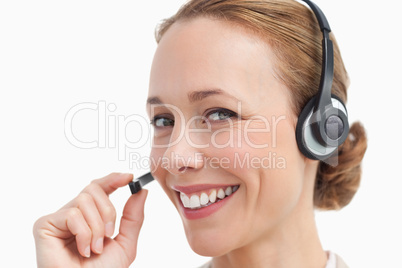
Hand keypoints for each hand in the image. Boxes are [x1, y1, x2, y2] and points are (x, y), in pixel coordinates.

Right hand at [33, 173, 147, 267]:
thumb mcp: (125, 243)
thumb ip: (133, 217)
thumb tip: (141, 192)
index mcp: (91, 216)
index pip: (100, 188)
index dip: (113, 179)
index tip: (128, 177)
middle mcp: (74, 214)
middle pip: (93, 188)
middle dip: (108, 211)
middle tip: (109, 233)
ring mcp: (58, 219)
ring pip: (84, 200)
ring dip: (96, 227)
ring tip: (94, 248)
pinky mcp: (44, 225)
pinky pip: (72, 214)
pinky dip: (84, 234)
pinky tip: (83, 250)